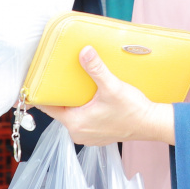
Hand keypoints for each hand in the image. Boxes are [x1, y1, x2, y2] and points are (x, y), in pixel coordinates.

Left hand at [40, 47, 169, 146]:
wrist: (151, 124)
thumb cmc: (132, 111)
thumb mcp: (112, 87)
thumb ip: (96, 69)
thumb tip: (84, 51)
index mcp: (75, 123)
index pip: (49, 108)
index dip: (42, 94)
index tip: (38, 82)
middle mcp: (78, 133)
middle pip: (61, 110)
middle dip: (63, 95)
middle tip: (64, 78)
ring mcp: (88, 136)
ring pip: (73, 115)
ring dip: (75, 102)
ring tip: (79, 86)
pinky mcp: (97, 135)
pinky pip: (84, 120)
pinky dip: (85, 110)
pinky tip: (92, 99)